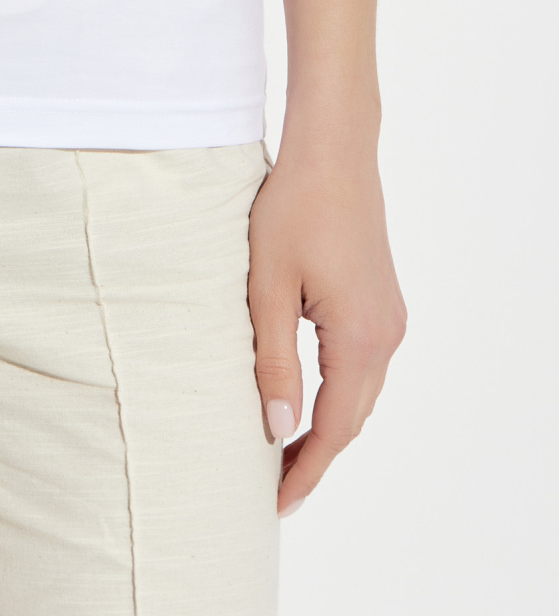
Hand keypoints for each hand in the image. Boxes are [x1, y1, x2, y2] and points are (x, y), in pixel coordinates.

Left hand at [248, 147, 405, 515]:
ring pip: (359, 392)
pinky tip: (305, 396)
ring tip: (282, 451)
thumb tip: (277, 429)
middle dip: (314, 455)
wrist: (333, 151)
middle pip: (352, 416)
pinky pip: (361, 364)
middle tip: (271, 488)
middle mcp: (386, 335)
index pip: (334, 428)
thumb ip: (272, 361)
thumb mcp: (266, 287)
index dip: (306, 470)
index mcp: (360, 338)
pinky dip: (335, 391)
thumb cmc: (292, 209)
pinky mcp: (381, 301)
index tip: (276, 504)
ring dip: (326, 423)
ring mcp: (389, 317)